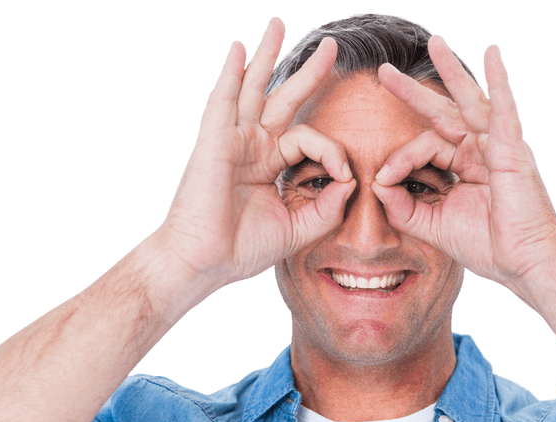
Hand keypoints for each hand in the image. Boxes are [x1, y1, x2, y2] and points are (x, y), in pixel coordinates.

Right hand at [154, 18, 355, 291]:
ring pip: (254, 89)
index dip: (333, 152)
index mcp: (269, 166)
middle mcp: (252, 148)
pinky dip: (230, 73)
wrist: (204, 263)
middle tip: (331, 48)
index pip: (310, 140)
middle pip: (283, 100)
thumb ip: (327, 208)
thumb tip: (351, 181)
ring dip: (266, 56)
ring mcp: (232, 141)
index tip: (345, 175)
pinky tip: (238, 49)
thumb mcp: (297, 230)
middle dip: (308, 73)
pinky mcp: (215, 141)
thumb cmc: (240, 250)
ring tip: (277, 25)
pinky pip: (224, 100)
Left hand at [372, 36, 555, 290]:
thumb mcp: (433, 224)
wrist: (522, 264)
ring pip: (470, 101)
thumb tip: (376, 182)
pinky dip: (499, 82)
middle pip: (443, 111)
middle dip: (413, 91)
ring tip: (434, 42)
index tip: (383, 179)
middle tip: (383, 71)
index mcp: (464, 165)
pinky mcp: (514, 151)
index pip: (424, 146)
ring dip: (451, 71)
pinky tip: (493, 56)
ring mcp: (499, 147)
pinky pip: (505, 110)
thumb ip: (402, 205)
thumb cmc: (488, 246)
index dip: (399, 159)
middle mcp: (481, 150)